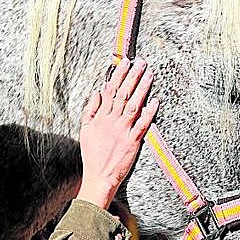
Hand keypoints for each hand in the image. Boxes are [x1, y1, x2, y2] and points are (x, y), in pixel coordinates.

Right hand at [76, 57, 157, 208]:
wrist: (99, 176)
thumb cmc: (92, 154)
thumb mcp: (85, 130)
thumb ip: (90, 110)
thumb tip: (96, 91)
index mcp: (100, 117)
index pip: (110, 91)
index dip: (118, 75)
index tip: (125, 62)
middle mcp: (112, 121)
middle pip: (123, 94)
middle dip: (133, 76)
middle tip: (141, 62)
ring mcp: (123, 130)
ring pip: (133, 105)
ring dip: (142, 88)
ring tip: (149, 74)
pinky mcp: (133, 141)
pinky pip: (142, 124)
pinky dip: (148, 112)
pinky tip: (155, 100)